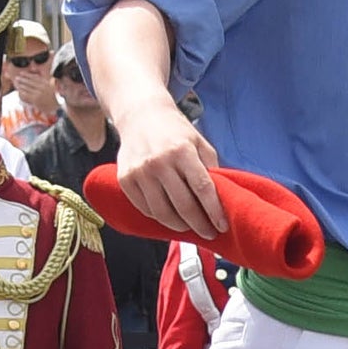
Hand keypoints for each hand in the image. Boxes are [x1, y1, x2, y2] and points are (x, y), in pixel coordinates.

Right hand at [108, 111, 222, 240]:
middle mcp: (159, 162)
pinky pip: (145, 209)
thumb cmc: (175, 131)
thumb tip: (222, 199)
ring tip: (189, 227)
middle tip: (208, 233)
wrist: (140, 115)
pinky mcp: (125, 179)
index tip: (221, 226)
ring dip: (179, 226)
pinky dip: (159, 217)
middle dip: (199, 225)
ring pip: (163, 213)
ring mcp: (140, 172)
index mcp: (182, 151)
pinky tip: (169, 216)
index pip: (202, 188)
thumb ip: (211, 168)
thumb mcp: (199, 142)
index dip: (214, 211)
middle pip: (183, 205)